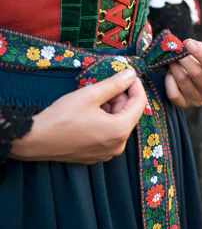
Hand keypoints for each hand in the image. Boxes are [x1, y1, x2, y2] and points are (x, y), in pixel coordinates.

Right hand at [11, 69, 146, 163]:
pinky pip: (108, 133)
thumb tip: (131, 74)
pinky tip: (89, 112)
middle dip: (120, 97)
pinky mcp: (97, 155)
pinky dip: (104, 120)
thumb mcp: (90, 95)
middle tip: (103, 85)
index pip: (140, 103)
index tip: (128, 73)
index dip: (135, 85)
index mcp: (120, 130)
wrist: (35, 140)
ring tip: (93, 98)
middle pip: (128, 114)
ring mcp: (107, 153)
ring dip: (111, 108)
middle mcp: (118, 146)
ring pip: (118, 123)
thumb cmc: (62, 116)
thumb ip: (115, 84)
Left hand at [165, 39, 201, 108]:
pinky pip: (173, 93)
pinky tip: (170, 73)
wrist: (191, 80)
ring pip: (182, 79)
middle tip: (176, 50)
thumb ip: (199, 48)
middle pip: (197, 73)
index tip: (189, 43)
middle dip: (184, 58)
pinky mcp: (184, 105)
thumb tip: (189, 44)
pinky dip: (169, 80)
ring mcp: (198, 100)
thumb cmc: (199, 64)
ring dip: (174, 66)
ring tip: (172, 59)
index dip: (201, 55)